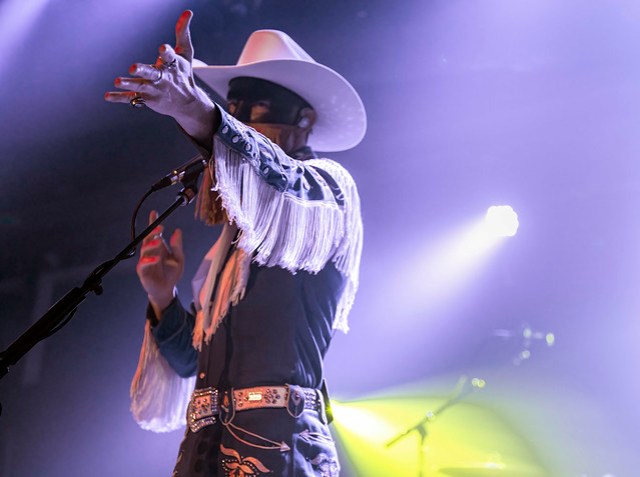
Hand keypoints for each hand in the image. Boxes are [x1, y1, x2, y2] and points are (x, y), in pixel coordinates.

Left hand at [105, 10, 215, 144]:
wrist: (187, 103)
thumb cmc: (184, 74)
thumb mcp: (185, 54)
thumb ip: (182, 32)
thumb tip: (188, 12)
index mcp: (172, 66)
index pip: (169, 57)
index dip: (166, 52)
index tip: (162, 48)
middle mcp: (162, 78)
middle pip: (152, 74)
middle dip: (143, 71)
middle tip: (133, 68)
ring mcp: (153, 89)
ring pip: (139, 86)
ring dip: (128, 83)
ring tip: (116, 81)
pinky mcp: (146, 98)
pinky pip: (131, 98)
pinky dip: (119, 97)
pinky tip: (107, 96)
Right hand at [137, 210, 184, 314]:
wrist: (167, 289)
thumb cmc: (172, 273)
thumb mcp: (179, 258)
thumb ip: (177, 246)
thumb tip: (177, 231)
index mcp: (159, 247)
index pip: (154, 233)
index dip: (153, 223)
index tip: (154, 213)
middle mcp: (151, 252)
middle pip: (148, 238)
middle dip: (153, 232)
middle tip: (160, 227)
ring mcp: (146, 261)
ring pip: (145, 249)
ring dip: (151, 245)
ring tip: (159, 242)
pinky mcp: (143, 271)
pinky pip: (143, 264)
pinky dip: (148, 261)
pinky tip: (156, 259)